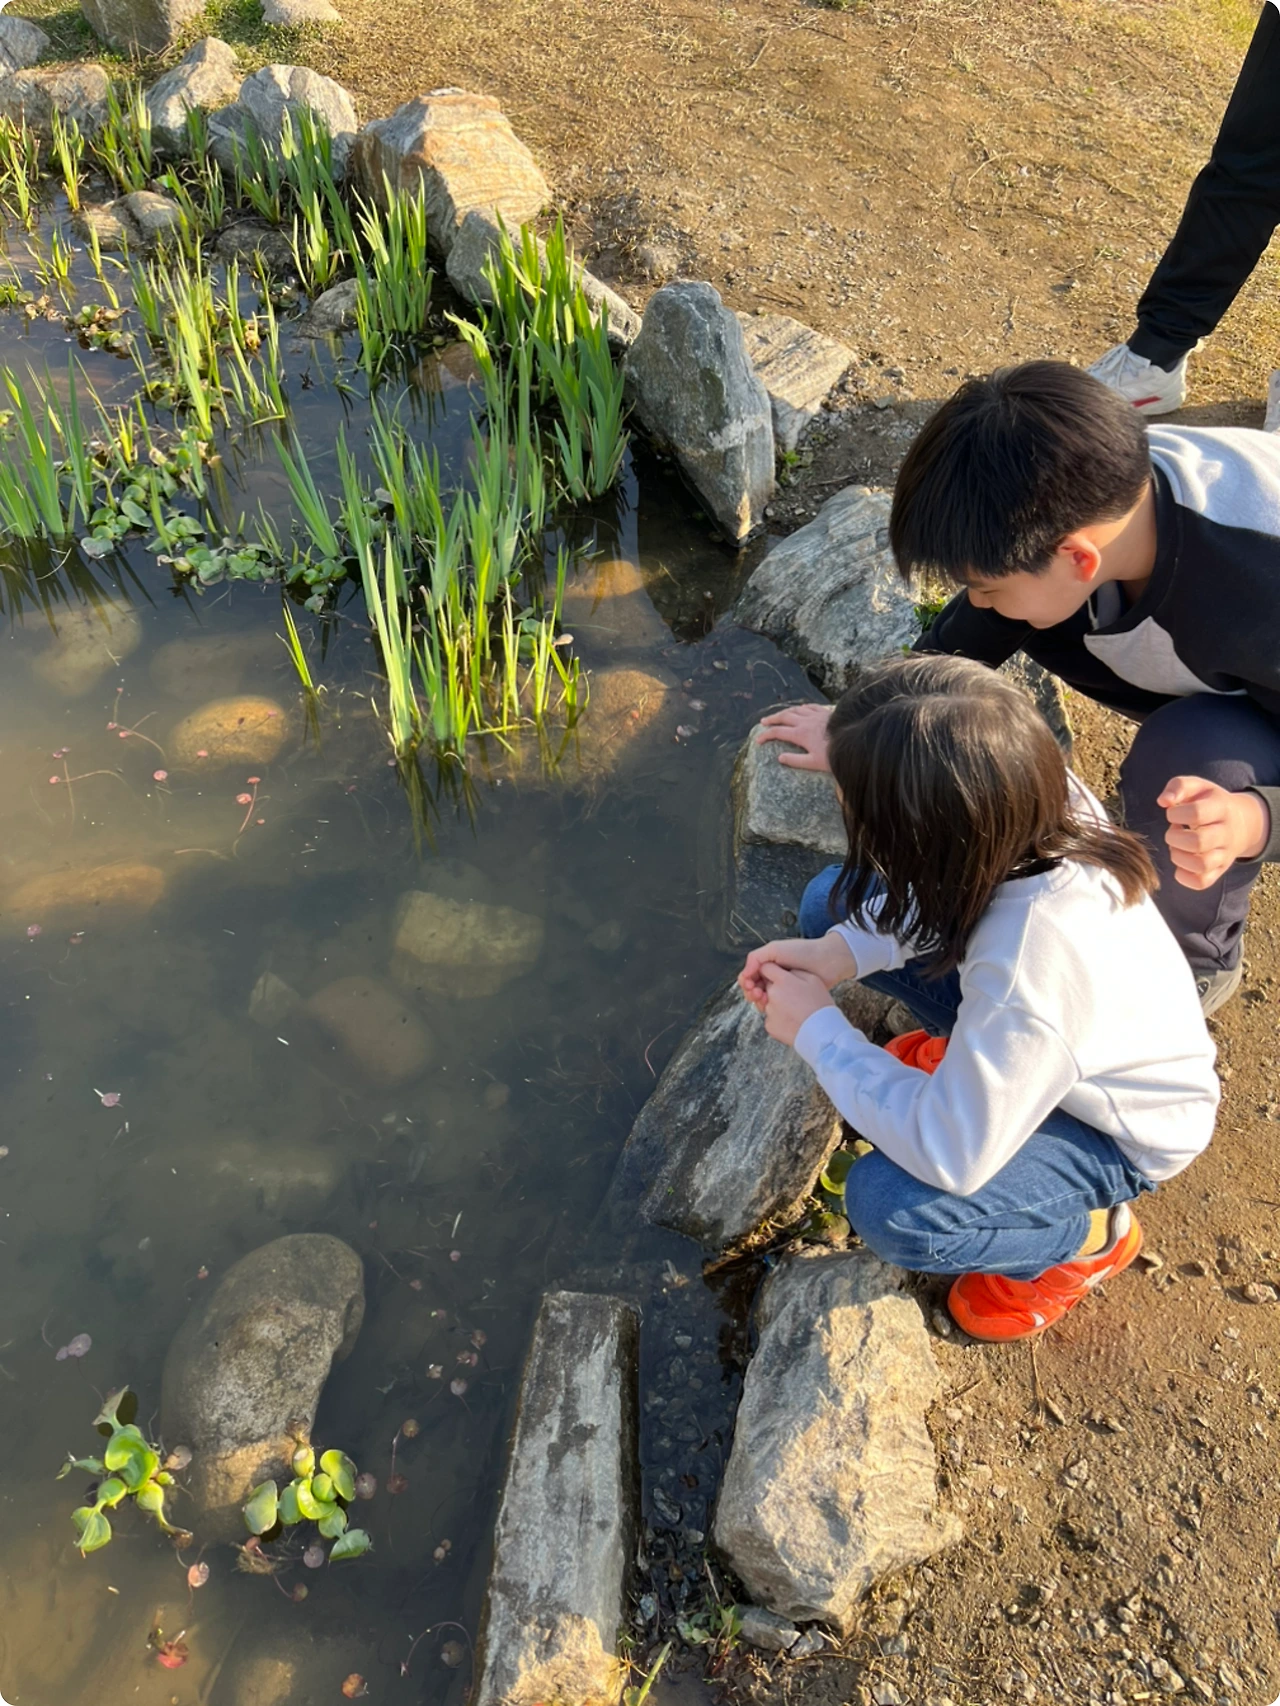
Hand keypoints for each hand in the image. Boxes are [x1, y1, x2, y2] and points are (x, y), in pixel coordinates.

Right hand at [739, 934, 855, 1008]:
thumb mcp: (775, 949)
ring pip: (764, 998)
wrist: (827, 961)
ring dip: (759, 1000)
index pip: (750, 975)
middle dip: (751, 992)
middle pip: (754, 988)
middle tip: (757, 994)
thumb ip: (756, 958)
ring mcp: (783, 987)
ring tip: (764, 999)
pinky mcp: (792, 998)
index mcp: (768, 963)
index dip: (746, 981)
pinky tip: (772, 1006)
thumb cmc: (803, 952)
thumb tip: (744, 973)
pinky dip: (771, 1007)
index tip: (749, 985)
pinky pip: (777, 1005)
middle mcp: (774, 975)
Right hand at [756, 703, 834, 771]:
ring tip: (779, 715)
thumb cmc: (835, 755)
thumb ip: (795, 760)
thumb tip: (780, 757)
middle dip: (772, 719)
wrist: (855, 742)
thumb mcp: (813, 763)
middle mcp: (806, 721)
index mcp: (800, 734)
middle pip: (784, 717)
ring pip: (795, 709)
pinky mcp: (826, 712)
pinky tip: (800, 708)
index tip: (758, 740)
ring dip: (785, 712)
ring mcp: (816, 715)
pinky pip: (810, 706)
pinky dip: (801, 707)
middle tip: (763, 722)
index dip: (765, 735)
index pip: (778, 732)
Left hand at [758, 962, 835, 1045]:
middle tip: (794, 997)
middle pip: (767, 987)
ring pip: (769, 1003)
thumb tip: (785, 971)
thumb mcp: (814, 980)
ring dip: (778, 1005)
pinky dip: (779, 1019)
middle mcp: (772, 994)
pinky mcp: (769, 1026)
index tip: (780, 976)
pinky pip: (771, 1018)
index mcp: (782, 981)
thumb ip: (795, 971)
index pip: (766, 968)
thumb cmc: (820, 1005)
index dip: (773, 971)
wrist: (822, 1033)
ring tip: (796, 1011)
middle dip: (777, 989)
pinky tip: (793, 1021)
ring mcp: (769, 1011)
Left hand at [1158, 776, 1270, 889]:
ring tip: (1176, 847)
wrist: (1242, 822)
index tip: (1172, 814)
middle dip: (1175, 838)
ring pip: (1201, 865)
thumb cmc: (1210, 803)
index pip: (1196, 813)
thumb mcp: (1198, 787)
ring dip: (1178, 857)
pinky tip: (1180, 863)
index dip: (1176, 814)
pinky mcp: (1219, 870)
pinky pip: (1202, 882)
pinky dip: (1184, 877)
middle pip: (1199, 842)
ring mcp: (1225, 855)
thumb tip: (1163, 801)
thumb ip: (1178, 786)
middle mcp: (1226, 833)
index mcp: (1221, 808)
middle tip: (1173, 831)